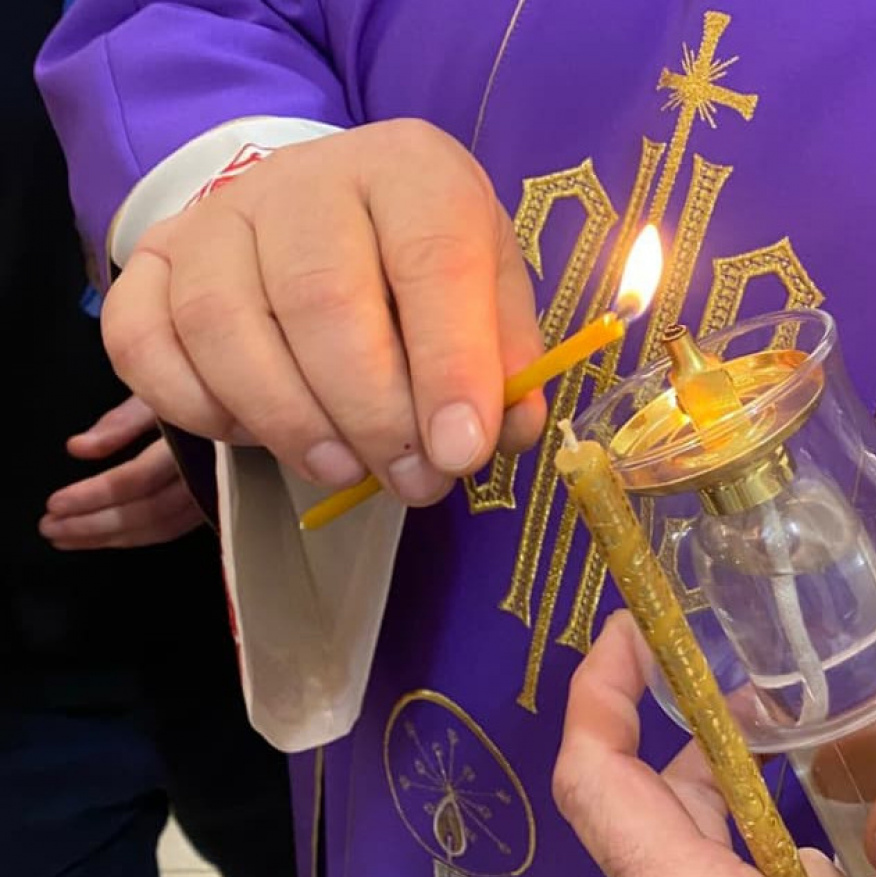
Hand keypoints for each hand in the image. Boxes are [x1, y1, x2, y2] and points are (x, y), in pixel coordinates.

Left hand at [40, 396, 202, 549]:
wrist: (241, 399)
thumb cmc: (202, 392)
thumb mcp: (161, 394)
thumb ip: (122, 422)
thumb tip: (78, 449)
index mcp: (192, 442)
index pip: (138, 479)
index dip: (94, 494)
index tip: (56, 503)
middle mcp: (208, 474)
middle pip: (148, 512)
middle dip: (94, 525)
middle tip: (50, 528)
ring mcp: (216, 494)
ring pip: (161, 527)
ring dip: (110, 538)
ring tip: (66, 538)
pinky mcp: (214, 504)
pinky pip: (173, 528)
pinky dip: (137, 537)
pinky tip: (108, 537)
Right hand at [102, 119, 544, 505]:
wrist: (331, 214)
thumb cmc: (423, 264)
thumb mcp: (490, 292)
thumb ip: (505, 358)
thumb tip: (503, 430)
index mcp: (410, 169)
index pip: (433, 260)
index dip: (450, 365)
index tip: (461, 450)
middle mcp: (306, 176)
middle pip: (322, 298)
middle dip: (371, 413)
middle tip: (412, 480)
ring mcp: (218, 215)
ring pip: (224, 323)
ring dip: (288, 420)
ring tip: (343, 471)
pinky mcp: (153, 259)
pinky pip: (144, 342)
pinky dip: (196, 408)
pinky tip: (254, 438)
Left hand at [553, 614, 875, 876]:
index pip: (597, 788)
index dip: (602, 693)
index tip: (635, 633)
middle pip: (651, 818)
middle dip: (706, 739)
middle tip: (765, 688)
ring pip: (699, 866)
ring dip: (750, 802)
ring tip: (816, 763)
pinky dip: (773, 861)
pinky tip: (844, 858)